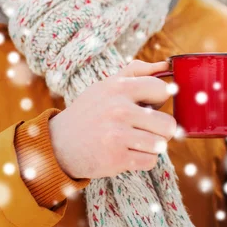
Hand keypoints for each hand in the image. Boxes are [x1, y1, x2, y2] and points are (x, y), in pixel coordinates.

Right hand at [48, 60, 175, 178]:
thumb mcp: (107, 86)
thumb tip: (166, 66)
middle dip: (161, 130)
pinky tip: (127, 153)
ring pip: (161, 144)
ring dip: (152, 147)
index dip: (160, 101)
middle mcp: (119, 110)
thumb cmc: (90, 113)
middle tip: (146, 130)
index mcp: (119, 88)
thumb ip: (136, 72)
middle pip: (169, 124)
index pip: (162, 91)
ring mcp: (117, 135)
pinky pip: (150, 161)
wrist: (58, 145)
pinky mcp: (116, 159)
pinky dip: (143, 160)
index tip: (149, 106)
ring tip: (134, 142)